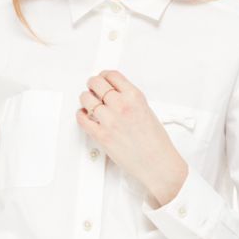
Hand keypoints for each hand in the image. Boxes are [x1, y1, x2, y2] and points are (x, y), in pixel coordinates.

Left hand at [76, 69, 188, 205]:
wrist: (157, 163)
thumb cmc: (156, 142)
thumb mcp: (147, 111)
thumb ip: (130, 100)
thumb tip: (115, 95)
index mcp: (135, 97)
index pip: (112, 75)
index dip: (104, 75)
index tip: (102, 78)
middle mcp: (121, 105)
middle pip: (96, 83)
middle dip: (92, 84)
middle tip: (92, 87)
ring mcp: (109, 120)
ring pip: (86, 99)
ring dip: (86, 99)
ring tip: (88, 102)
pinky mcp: (101, 135)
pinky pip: (82, 119)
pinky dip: (81, 115)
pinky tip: (85, 115)